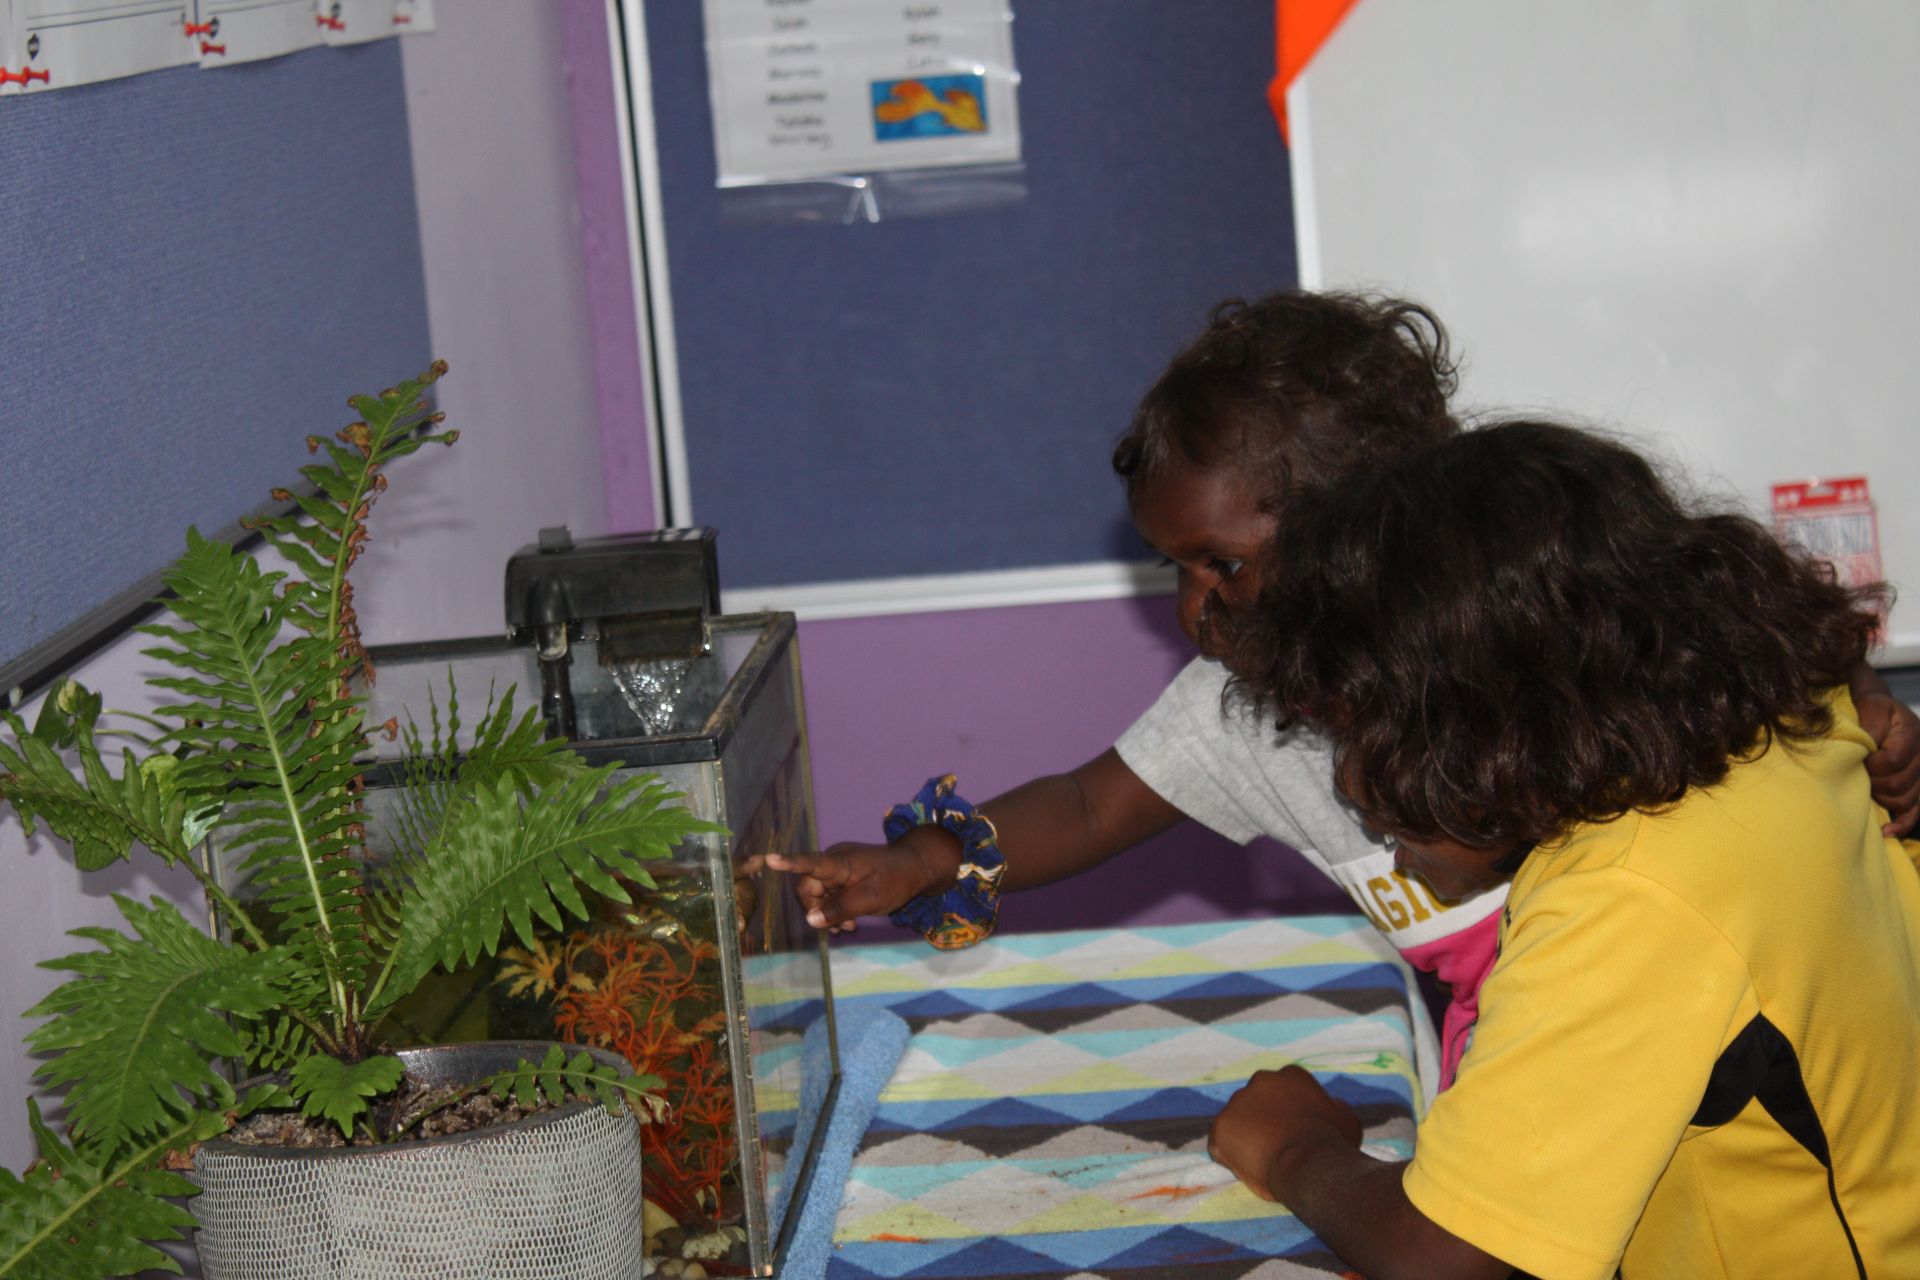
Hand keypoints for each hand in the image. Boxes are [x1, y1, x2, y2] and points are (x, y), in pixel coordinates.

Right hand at [757, 828, 960, 933]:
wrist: (916, 868)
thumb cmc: (895, 880)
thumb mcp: (869, 899)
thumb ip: (839, 909)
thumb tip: (810, 920)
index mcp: (839, 862)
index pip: (809, 863)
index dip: (788, 863)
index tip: (769, 859)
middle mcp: (833, 862)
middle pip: (808, 888)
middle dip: (818, 910)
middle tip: (841, 928)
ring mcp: (837, 869)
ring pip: (818, 895)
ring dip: (828, 913)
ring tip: (848, 927)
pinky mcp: (842, 876)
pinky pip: (828, 895)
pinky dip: (835, 909)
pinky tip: (848, 922)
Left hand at [1209, 1065, 1362, 1202]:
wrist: (1309, 1163)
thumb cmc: (1333, 1144)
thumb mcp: (1347, 1120)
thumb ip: (1336, 1108)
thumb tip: (1332, 1103)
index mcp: (1290, 1076)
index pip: (1283, 1093)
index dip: (1289, 1116)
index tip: (1295, 1136)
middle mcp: (1260, 1081)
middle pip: (1257, 1103)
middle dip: (1263, 1123)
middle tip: (1277, 1150)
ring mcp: (1237, 1103)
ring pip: (1238, 1123)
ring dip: (1246, 1139)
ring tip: (1264, 1163)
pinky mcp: (1220, 1129)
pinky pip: (1221, 1144)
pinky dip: (1230, 1157)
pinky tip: (1249, 1169)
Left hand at [1856, 691, 1919, 836]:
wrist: (1877, 711)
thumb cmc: (1870, 709)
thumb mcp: (1870, 707)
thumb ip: (1870, 726)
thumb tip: (1867, 749)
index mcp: (1912, 734)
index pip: (1893, 760)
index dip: (1872, 765)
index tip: (1857, 761)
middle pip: (1899, 783)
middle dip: (1873, 783)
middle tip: (1858, 776)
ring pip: (1906, 800)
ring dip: (1882, 799)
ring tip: (1865, 791)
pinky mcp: (1916, 789)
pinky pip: (1915, 812)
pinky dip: (1902, 824)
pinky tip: (1887, 831)